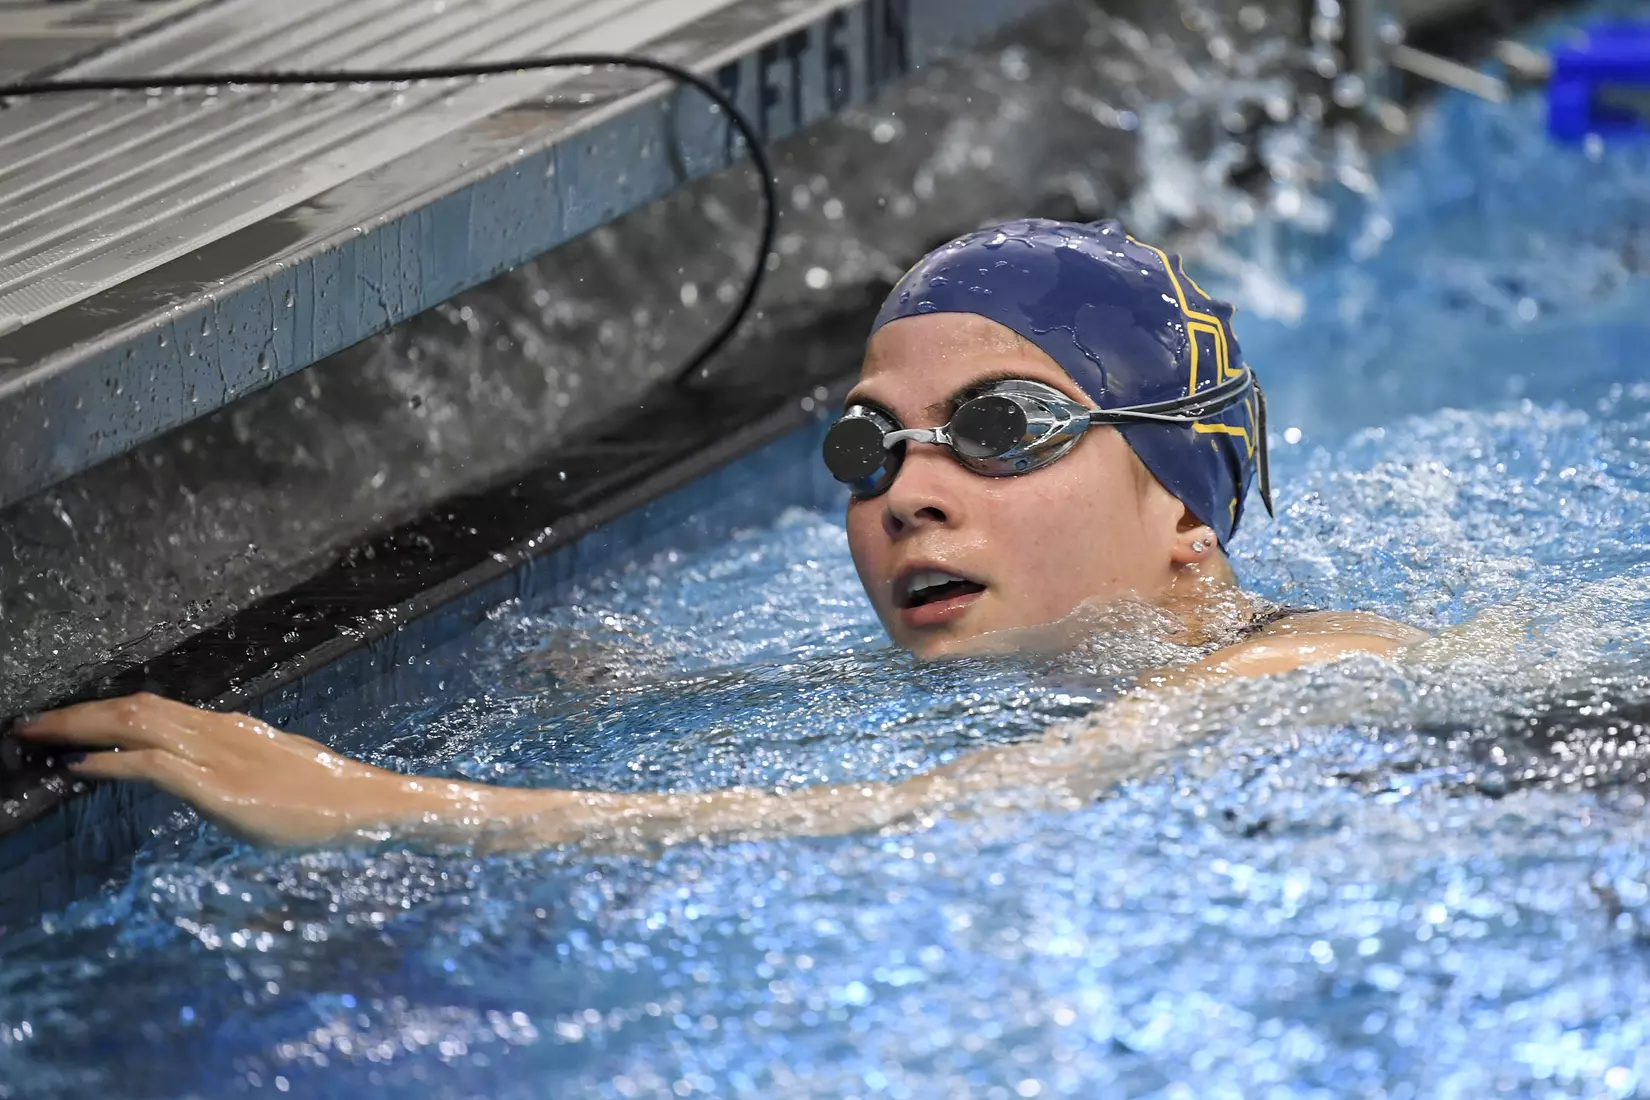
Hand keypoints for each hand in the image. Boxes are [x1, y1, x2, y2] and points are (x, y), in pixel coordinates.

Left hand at [12, 693, 424, 845]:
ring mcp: (221, 757)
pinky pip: (154, 766)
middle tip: (31, 724)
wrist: (370, 806)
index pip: (157, 708)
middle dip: (78, 713)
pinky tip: (81, 769)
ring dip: (82, 728)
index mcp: (232, 729)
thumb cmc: (330, 801)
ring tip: (40, 737)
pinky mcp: (222, 789)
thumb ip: (238, 771)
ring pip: (138, 725)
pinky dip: (111, 764)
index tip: (68, 724)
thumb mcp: (277, 775)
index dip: (105, 711)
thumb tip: (206, 779)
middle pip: (137, 707)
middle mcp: (222, 732)